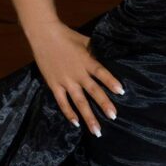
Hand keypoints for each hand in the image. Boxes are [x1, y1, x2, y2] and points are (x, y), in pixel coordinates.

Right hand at [27, 20, 124, 136]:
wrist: (44, 35)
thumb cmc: (67, 36)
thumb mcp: (85, 41)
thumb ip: (95, 52)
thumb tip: (107, 59)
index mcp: (86, 61)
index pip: (101, 73)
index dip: (111, 82)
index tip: (121, 92)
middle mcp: (77, 73)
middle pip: (93, 91)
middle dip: (104, 104)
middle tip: (114, 116)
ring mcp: (65, 81)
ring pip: (79, 102)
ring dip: (88, 116)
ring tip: (97, 130)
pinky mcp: (54, 85)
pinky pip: (62, 102)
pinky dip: (69, 113)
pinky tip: (76, 123)